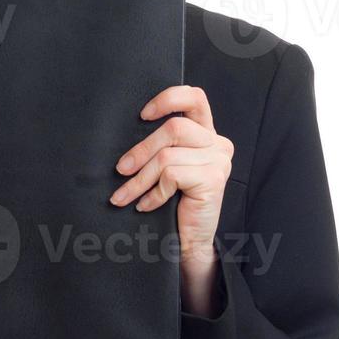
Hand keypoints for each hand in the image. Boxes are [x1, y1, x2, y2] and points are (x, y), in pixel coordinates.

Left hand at [110, 86, 234, 316]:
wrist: (189, 241)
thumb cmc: (173, 202)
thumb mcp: (167, 165)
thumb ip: (161, 143)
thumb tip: (122, 127)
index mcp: (207, 132)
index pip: (195, 97)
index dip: (168, 98)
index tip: (142, 115)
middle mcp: (218, 142)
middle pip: (173, 128)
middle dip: (140, 150)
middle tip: (120, 170)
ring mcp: (219, 160)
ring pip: (167, 156)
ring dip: (139, 179)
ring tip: (123, 196)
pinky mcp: (214, 179)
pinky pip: (171, 176)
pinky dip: (152, 193)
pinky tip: (145, 206)